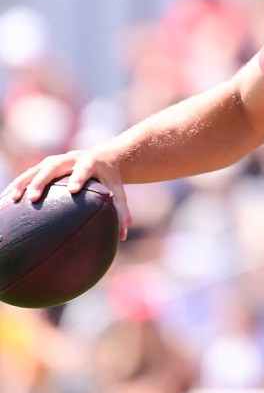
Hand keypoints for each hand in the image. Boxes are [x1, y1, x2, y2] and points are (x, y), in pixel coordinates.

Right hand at [1, 150, 131, 240]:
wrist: (104, 156)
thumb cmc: (111, 179)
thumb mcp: (118, 192)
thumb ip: (122, 212)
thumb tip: (123, 236)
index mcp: (91, 163)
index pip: (84, 170)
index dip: (78, 178)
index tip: (72, 190)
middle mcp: (71, 159)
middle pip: (54, 167)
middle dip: (42, 181)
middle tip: (33, 198)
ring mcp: (56, 160)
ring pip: (36, 169)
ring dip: (23, 183)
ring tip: (11, 200)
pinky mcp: (45, 164)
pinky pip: (28, 174)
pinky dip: (17, 185)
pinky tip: (5, 201)